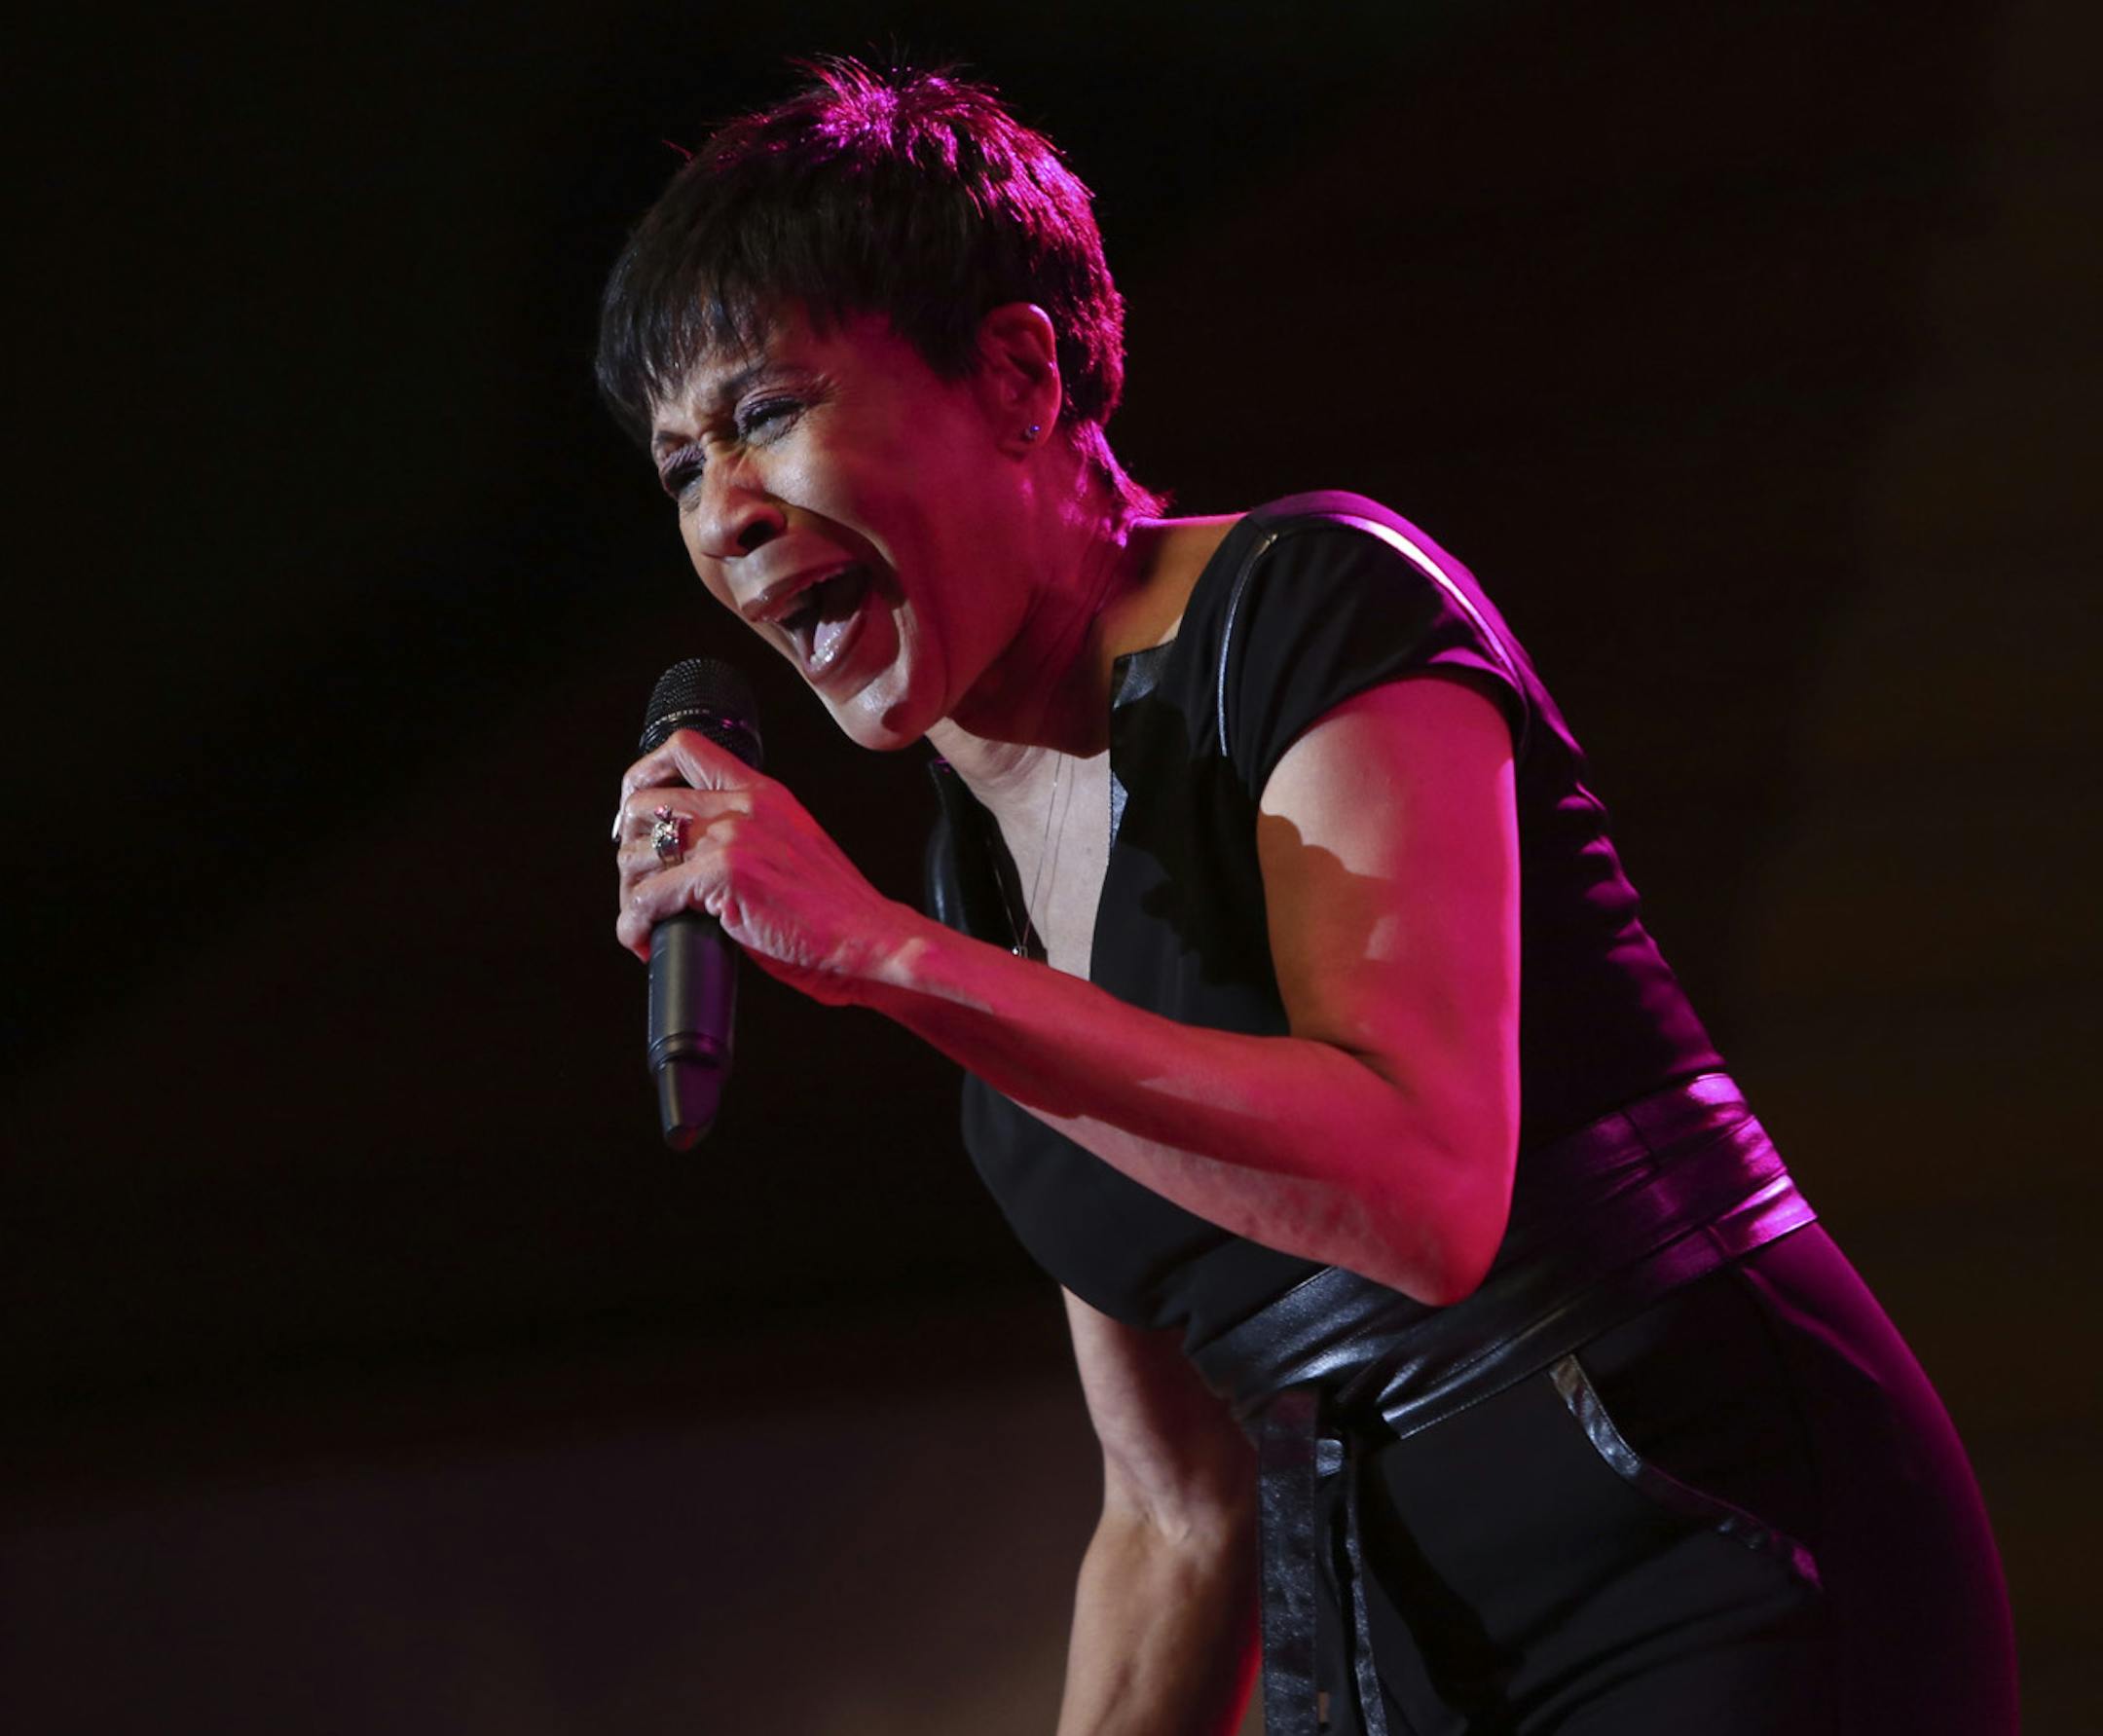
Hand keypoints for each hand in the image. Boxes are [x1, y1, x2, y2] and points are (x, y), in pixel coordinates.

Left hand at [614, 728, 924, 1005]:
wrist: (870, 939)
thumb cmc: (835, 911)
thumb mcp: (792, 846)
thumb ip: (749, 833)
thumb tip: (691, 853)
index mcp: (763, 791)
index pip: (684, 748)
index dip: (643, 777)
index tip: (636, 821)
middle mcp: (745, 804)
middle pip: (644, 802)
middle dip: (628, 851)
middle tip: (640, 887)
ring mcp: (733, 837)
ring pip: (638, 853)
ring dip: (630, 895)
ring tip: (646, 924)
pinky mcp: (724, 875)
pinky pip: (649, 897)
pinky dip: (635, 926)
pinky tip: (646, 943)